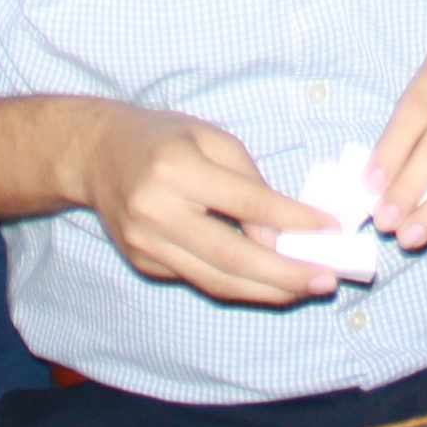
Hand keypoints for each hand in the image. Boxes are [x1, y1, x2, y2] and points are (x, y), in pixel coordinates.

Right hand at [71, 105, 341, 306]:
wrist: (96, 155)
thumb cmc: (163, 138)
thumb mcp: (210, 136)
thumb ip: (247, 180)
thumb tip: (279, 233)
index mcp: (175, 168)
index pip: (245, 202)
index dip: (292, 220)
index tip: (330, 230)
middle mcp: (157, 211)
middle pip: (232, 256)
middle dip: (285, 274)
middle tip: (327, 280)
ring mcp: (146, 244)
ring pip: (216, 280)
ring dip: (267, 290)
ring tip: (306, 289)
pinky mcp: (144, 263)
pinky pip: (199, 279)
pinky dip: (239, 285)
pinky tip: (269, 282)